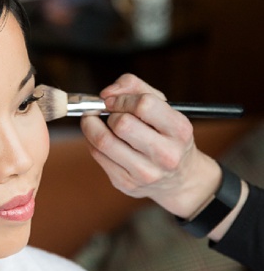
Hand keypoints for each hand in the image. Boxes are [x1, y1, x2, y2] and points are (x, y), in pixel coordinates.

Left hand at [80, 74, 221, 217]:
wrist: (179, 179)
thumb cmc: (167, 135)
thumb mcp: (163, 106)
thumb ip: (135, 87)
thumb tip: (106, 94)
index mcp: (179, 130)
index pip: (144, 104)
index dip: (122, 99)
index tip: (113, 100)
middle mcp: (166, 154)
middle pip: (122, 124)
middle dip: (108, 113)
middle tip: (106, 111)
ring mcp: (146, 173)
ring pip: (104, 141)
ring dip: (91, 125)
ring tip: (93, 120)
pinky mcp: (126, 183)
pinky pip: (97, 155)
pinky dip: (92, 141)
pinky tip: (100, 138)